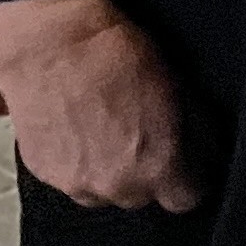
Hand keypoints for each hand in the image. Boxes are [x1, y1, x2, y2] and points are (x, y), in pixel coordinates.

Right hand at [0, 0, 197, 212]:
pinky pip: (70, 180)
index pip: (185, 200)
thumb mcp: (177, 90)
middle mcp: (115, 185)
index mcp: (156, 167)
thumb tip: (202, 151)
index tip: (186, 166)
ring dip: (108, 174)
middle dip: (146, 175)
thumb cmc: (115, 57)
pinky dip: (76, 163)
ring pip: (103, 193)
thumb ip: (191, 133)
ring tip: (106, 133)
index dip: (188, 180)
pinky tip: (78, 131)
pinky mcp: (42, 172)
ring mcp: (74, 183)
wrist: (51, 44)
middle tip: (141, 139)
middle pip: (141, 198)